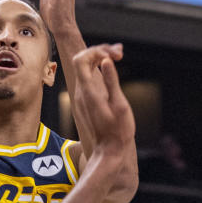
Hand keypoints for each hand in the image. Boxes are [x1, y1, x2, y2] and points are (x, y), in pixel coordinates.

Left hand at [71, 44, 134, 158]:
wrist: (109, 152)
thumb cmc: (118, 131)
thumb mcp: (119, 105)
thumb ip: (111, 81)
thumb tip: (106, 61)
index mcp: (88, 92)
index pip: (81, 59)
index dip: (96, 50)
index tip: (115, 56)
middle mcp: (81, 93)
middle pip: (82, 61)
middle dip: (100, 52)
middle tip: (120, 54)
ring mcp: (81, 98)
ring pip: (85, 69)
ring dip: (100, 59)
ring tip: (119, 56)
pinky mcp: (85, 102)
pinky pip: (88, 78)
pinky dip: (98, 70)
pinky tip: (111, 69)